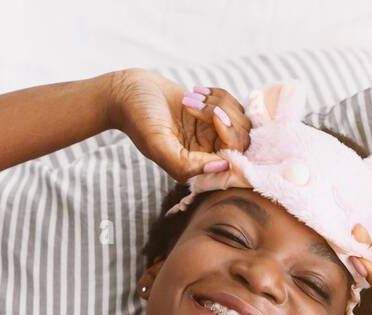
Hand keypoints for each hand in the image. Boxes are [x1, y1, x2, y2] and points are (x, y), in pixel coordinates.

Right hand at [106, 68, 252, 182]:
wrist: (128, 91)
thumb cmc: (139, 119)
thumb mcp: (158, 145)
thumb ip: (187, 164)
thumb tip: (223, 167)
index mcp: (197, 166)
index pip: (234, 157)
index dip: (231, 136)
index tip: (215, 116)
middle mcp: (207, 152)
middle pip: (242, 139)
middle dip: (227, 116)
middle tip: (200, 103)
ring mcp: (210, 132)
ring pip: (239, 119)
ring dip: (220, 102)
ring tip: (192, 96)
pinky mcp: (210, 113)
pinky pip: (232, 105)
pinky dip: (218, 94)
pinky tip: (197, 91)